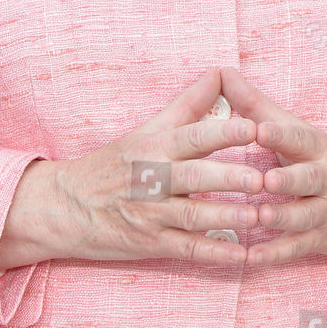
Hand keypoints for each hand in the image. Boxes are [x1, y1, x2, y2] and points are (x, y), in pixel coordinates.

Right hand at [0, 69, 262, 269]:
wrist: (63, 206)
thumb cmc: (111, 165)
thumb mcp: (145, 130)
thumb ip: (188, 105)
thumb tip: (221, 73)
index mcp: (154, 146)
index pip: (193, 136)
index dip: (224, 132)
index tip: (255, 128)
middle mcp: (152, 179)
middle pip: (195, 177)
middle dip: (229, 178)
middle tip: (263, 179)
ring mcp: (151, 214)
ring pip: (194, 215)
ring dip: (229, 217)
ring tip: (262, 216)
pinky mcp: (151, 244)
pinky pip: (188, 249)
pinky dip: (217, 254)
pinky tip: (245, 255)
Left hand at [220, 67, 326, 265]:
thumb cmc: (319, 159)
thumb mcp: (296, 130)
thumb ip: (256, 105)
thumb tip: (222, 72)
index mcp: (318, 147)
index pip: (299, 138)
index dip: (280, 134)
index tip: (258, 129)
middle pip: (308, 179)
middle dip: (288, 180)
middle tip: (265, 181)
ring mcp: (325, 211)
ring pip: (304, 216)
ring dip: (281, 218)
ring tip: (259, 217)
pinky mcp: (320, 239)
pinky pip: (296, 248)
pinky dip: (274, 254)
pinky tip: (251, 258)